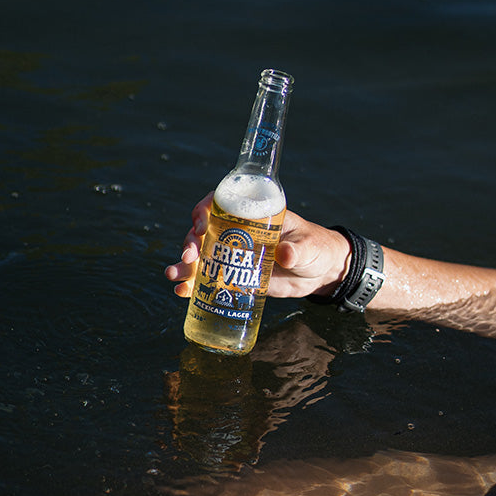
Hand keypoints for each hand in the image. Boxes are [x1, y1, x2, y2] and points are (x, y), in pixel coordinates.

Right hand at [164, 194, 350, 300]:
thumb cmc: (316, 249)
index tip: (201, 223)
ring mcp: (234, 254)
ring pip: (201, 255)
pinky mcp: (235, 276)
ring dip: (184, 264)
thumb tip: (285, 254)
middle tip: (190, 256)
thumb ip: (299, 249)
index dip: (205, 209)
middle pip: (204, 230)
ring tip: (175, 277)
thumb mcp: (309, 246)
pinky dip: (194, 284)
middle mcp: (238, 231)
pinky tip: (183, 292)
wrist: (320, 273)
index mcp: (253, 215)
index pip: (221, 203)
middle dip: (191, 241)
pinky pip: (208, 277)